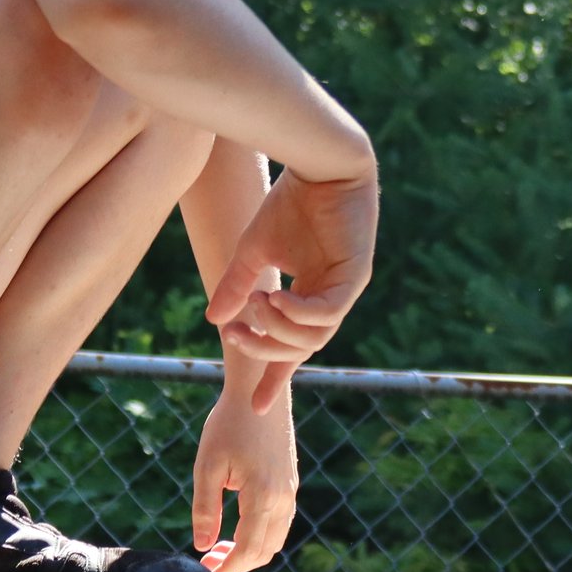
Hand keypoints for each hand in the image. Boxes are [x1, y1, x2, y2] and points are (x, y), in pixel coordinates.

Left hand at [192, 387, 297, 571]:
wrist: (258, 392)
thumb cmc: (229, 424)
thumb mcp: (207, 466)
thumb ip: (205, 509)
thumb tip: (203, 546)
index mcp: (263, 495)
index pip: (248, 550)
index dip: (228, 571)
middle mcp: (283, 498)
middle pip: (265, 550)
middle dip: (237, 565)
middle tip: (207, 565)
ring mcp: (290, 490)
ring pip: (275, 539)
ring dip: (249, 551)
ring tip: (218, 549)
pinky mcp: (289, 483)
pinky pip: (279, 522)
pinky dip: (259, 535)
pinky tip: (235, 528)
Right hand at [205, 165, 377, 411]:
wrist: (318, 163)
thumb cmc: (289, 202)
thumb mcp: (253, 251)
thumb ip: (236, 286)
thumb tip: (214, 322)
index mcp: (310, 296)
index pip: (293, 347)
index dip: (274, 376)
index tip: (256, 409)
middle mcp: (331, 298)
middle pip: (302, 346)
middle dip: (266, 349)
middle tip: (235, 336)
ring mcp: (347, 288)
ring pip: (316, 334)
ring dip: (280, 328)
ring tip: (256, 305)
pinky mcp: (356, 274)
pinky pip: (331, 310)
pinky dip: (301, 313)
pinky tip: (277, 299)